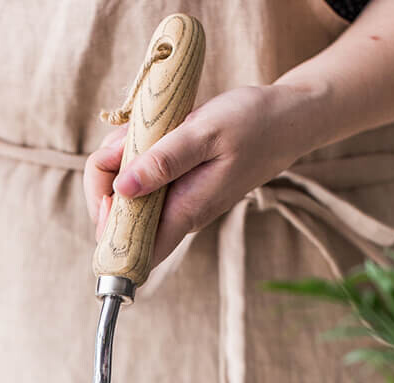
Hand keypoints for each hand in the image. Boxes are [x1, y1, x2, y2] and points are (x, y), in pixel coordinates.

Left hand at [84, 83, 318, 266]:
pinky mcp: (175, 187)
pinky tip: (149, 133)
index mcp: (183, 213)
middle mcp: (175, 216)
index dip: (108, 235)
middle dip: (105, 181)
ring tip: (142, 130)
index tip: (105, 197)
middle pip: (118, 220)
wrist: (289, 118)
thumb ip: (163, 161)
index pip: (135, 252)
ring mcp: (175, 203)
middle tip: (124, 142)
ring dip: (118, 162)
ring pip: (125, 195)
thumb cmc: (252, 123)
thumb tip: (122, 189)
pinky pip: (139, 179)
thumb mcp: (205, 132)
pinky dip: (132, 155)